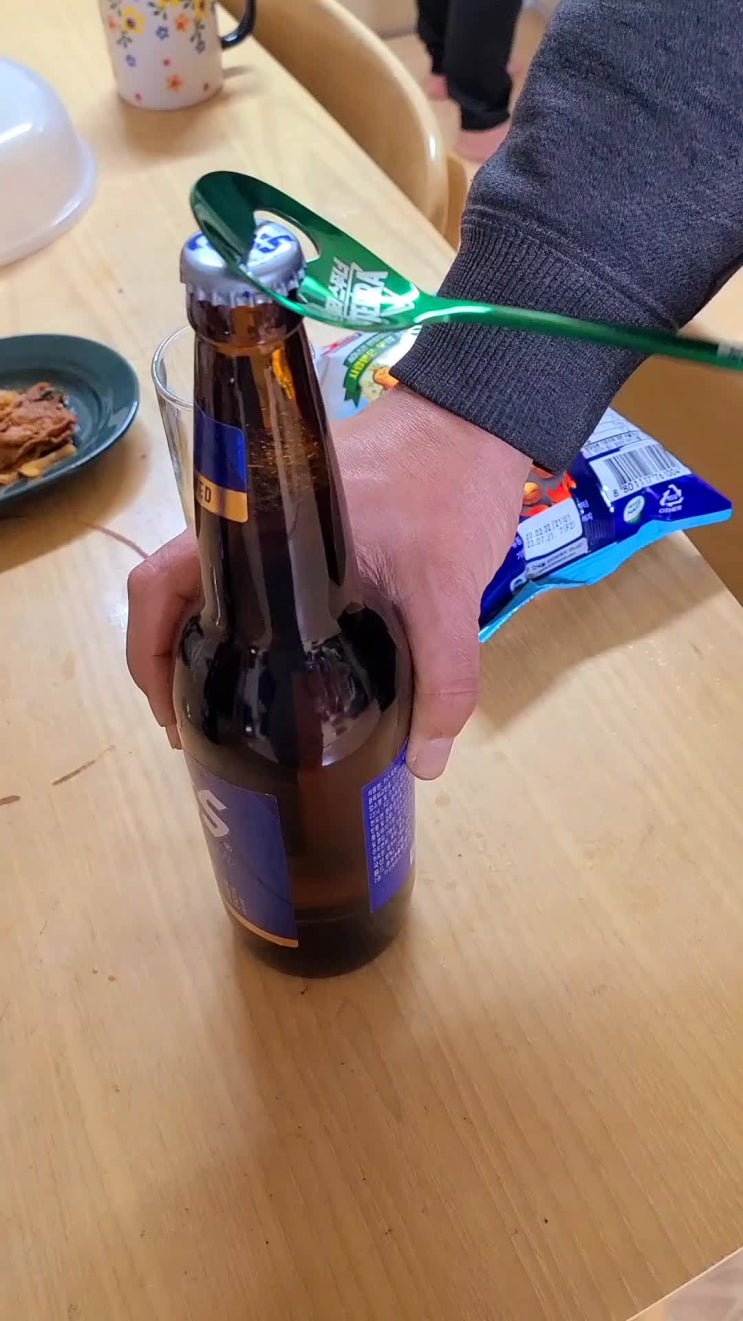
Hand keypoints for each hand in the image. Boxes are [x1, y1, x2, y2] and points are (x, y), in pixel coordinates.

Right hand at [127, 387, 529, 778]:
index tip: (174, 718)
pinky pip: (255, 582)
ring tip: (240, 714)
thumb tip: (423, 765)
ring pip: (216, 589)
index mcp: (254, 527)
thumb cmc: (449, 489)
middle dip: (177, 667)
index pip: (160, 584)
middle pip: (176, 595)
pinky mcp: (303, 528)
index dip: (148, 656)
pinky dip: (251, 627)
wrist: (479, 416)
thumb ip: (444, 682)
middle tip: (205, 731)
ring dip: (212, 647)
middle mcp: (248, 523)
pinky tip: (284, 672)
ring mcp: (273, 522)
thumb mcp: (448, 593)